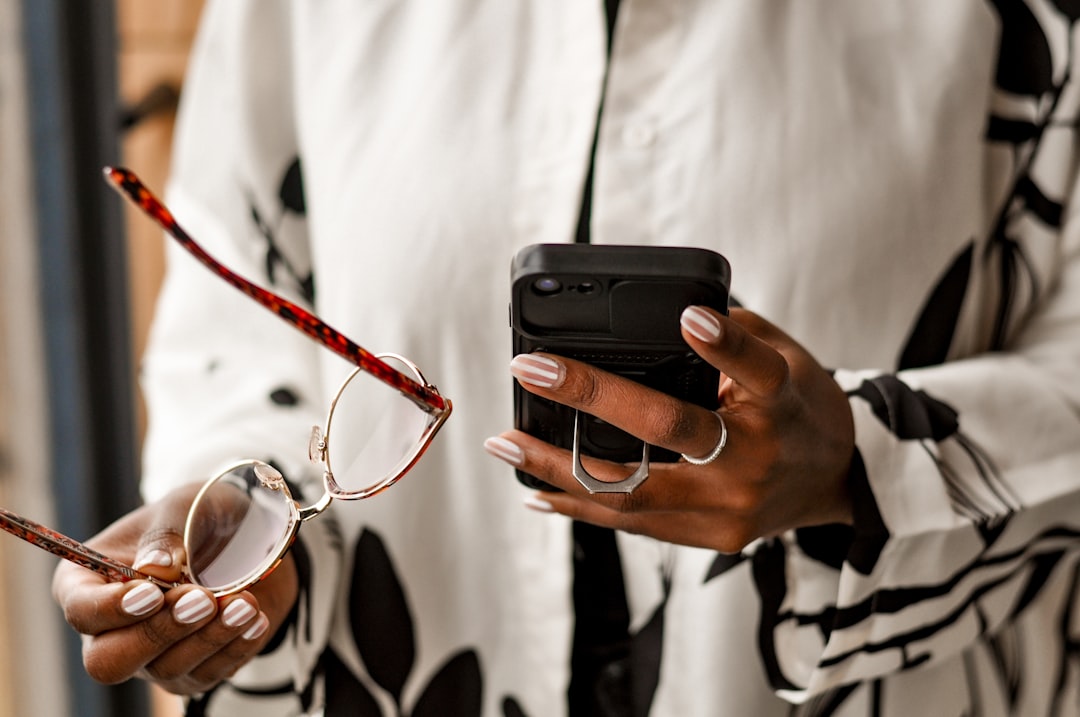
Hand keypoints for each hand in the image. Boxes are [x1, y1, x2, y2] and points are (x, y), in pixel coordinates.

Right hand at [51, 485, 298, 693]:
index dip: (110, 610)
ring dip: (209, 637)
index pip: (82, 611)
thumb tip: (154, 567)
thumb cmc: (200, 514)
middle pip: (109, 660)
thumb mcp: (184, 507)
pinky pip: (207, 674)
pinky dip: (234, 647)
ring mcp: (150, 656)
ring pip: (165, 669)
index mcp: (90, 582)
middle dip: (159, 632)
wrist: (249, 534)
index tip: (151, 593)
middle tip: (203, 601)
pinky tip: (255, 620)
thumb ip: (167, 534)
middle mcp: (112, 628)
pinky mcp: (191, 670)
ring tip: (244, 604)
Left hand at [486, 306, 855, 552]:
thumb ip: (729, 335)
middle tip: (532, 369)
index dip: (723, 345)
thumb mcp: (786, 358)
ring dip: (557, 467)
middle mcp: (755, 459)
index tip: (688, 318)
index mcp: (782, 404)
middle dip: (591, 396)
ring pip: (631, 490)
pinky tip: (536, 489)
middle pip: (668, 431)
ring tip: (504, 443)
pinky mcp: (710, 537)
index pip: (757, 371)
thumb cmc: (798, 407)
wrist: (834, 483)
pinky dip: (580, 504)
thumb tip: (656, 315)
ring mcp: (729, 507)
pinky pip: (634, 523)